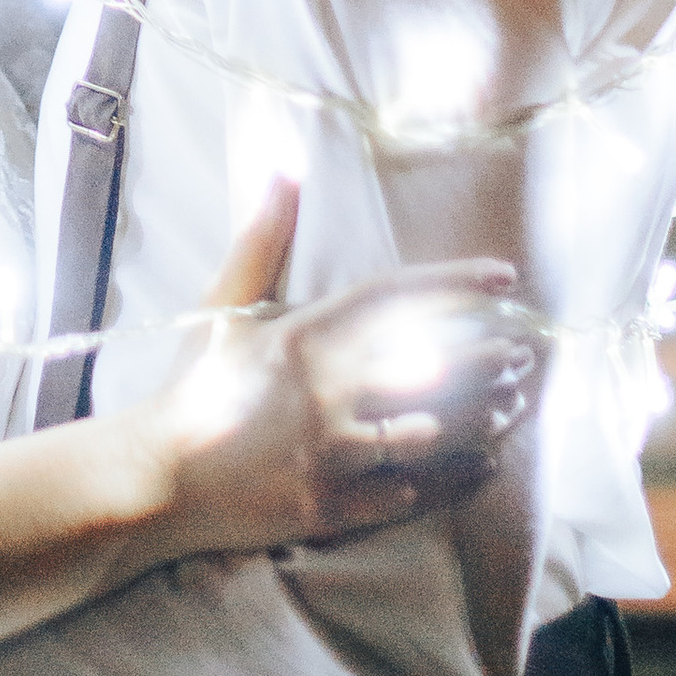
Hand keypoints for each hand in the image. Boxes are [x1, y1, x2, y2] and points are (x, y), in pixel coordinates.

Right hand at [142, 179, 538, 556]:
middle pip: (432, 365)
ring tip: (511, 402)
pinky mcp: (330, 507)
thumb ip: (262, 239)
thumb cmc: (192, 387)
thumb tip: (285, 168)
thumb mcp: (222, 306)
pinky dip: (454, 479)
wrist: (152, 479)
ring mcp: (331, 452)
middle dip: (487, 356)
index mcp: (303, 335)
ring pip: (432, 431)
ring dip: (480, 416)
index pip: (397, 296)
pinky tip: (484, 464)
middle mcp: (326, 390)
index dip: (456, 282)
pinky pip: (410, 494)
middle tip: (524, 351)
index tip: (503, 277)